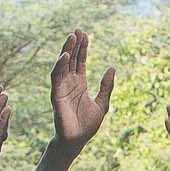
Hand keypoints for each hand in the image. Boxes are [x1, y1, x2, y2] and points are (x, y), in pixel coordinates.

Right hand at [47, 30, 116, 148]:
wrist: (77, 141)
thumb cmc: (88, 125)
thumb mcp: (103, 103)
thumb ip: (107, 86)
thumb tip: (112, 67)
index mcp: (80, 84)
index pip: (81, 61)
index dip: (83, 48)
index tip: (85, 34)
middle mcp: (70, 83)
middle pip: (72, 59)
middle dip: (74, 44)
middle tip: (78, 30)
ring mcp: (62, 88)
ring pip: (63, 65)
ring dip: (66, 50)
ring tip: (72, 37)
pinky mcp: (56, 95)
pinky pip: (56, 77)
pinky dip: (60, 66)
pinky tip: (65, 55)